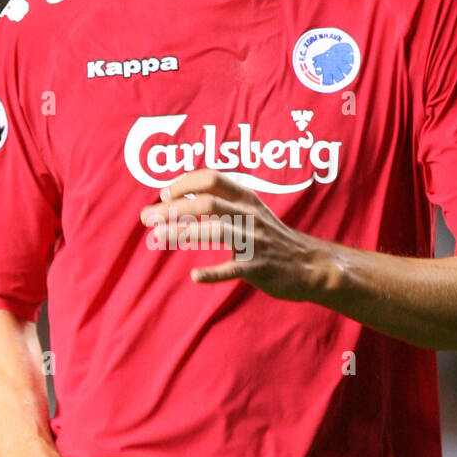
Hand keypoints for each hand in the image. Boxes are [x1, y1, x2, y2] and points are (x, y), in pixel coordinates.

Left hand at [139, 168, 328, 300]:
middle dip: (172, 210)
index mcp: (247, 199)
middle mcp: (249, 216)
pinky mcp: (259, 268)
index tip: (163, 195)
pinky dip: (213, 273)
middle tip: (147, 218)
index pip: (211, 179)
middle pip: (206, 204)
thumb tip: (183, 195)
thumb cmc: (273, 238)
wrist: (309, 266)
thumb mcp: (252, 211)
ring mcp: (255, 242)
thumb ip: (223, 201)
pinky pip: (232, 269)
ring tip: (157, 237)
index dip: (184, 184)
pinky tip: (195, 277)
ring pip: (215, 232)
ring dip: (182, 233)